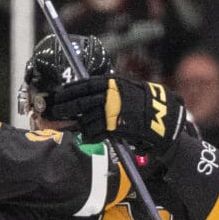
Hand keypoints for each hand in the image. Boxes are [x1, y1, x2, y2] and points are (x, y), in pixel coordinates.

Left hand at [43, 75, 183, 150]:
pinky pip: (95, 132)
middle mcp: (110, 96)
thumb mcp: (128, 89)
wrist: (164, 119)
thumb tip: (89, 92)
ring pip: (86, 119)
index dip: (69, 90)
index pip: (84, 85)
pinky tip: (87, 136)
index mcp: (113, 83)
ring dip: (77, 124)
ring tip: (71, 126)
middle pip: (80, 102)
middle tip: (54, 111)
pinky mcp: (114, 128)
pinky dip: (89, 135)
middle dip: (65, 107)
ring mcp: (111, 112)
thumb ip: (109, 90)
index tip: (58, 94)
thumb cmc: (146, 104)